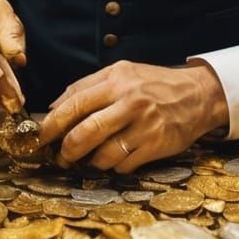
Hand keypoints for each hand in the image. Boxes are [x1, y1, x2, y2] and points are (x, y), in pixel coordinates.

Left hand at [40, 61, 228, 173]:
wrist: (197, 95)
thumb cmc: (153, 84)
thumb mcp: (121, 72)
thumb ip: (87, 86)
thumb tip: (54, 106)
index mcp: (116, 81)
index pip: (74, 103)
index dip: (53, 123)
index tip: (41, 136)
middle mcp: (130, 102)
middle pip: (86, 132)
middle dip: (67, 149)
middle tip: (60, 156)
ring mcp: (145, 125)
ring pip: (103, 154)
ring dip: (91, 161)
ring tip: (89, 158)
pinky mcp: (157, 145)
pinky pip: (124, 164)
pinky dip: (114, 166)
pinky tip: (115, 158)